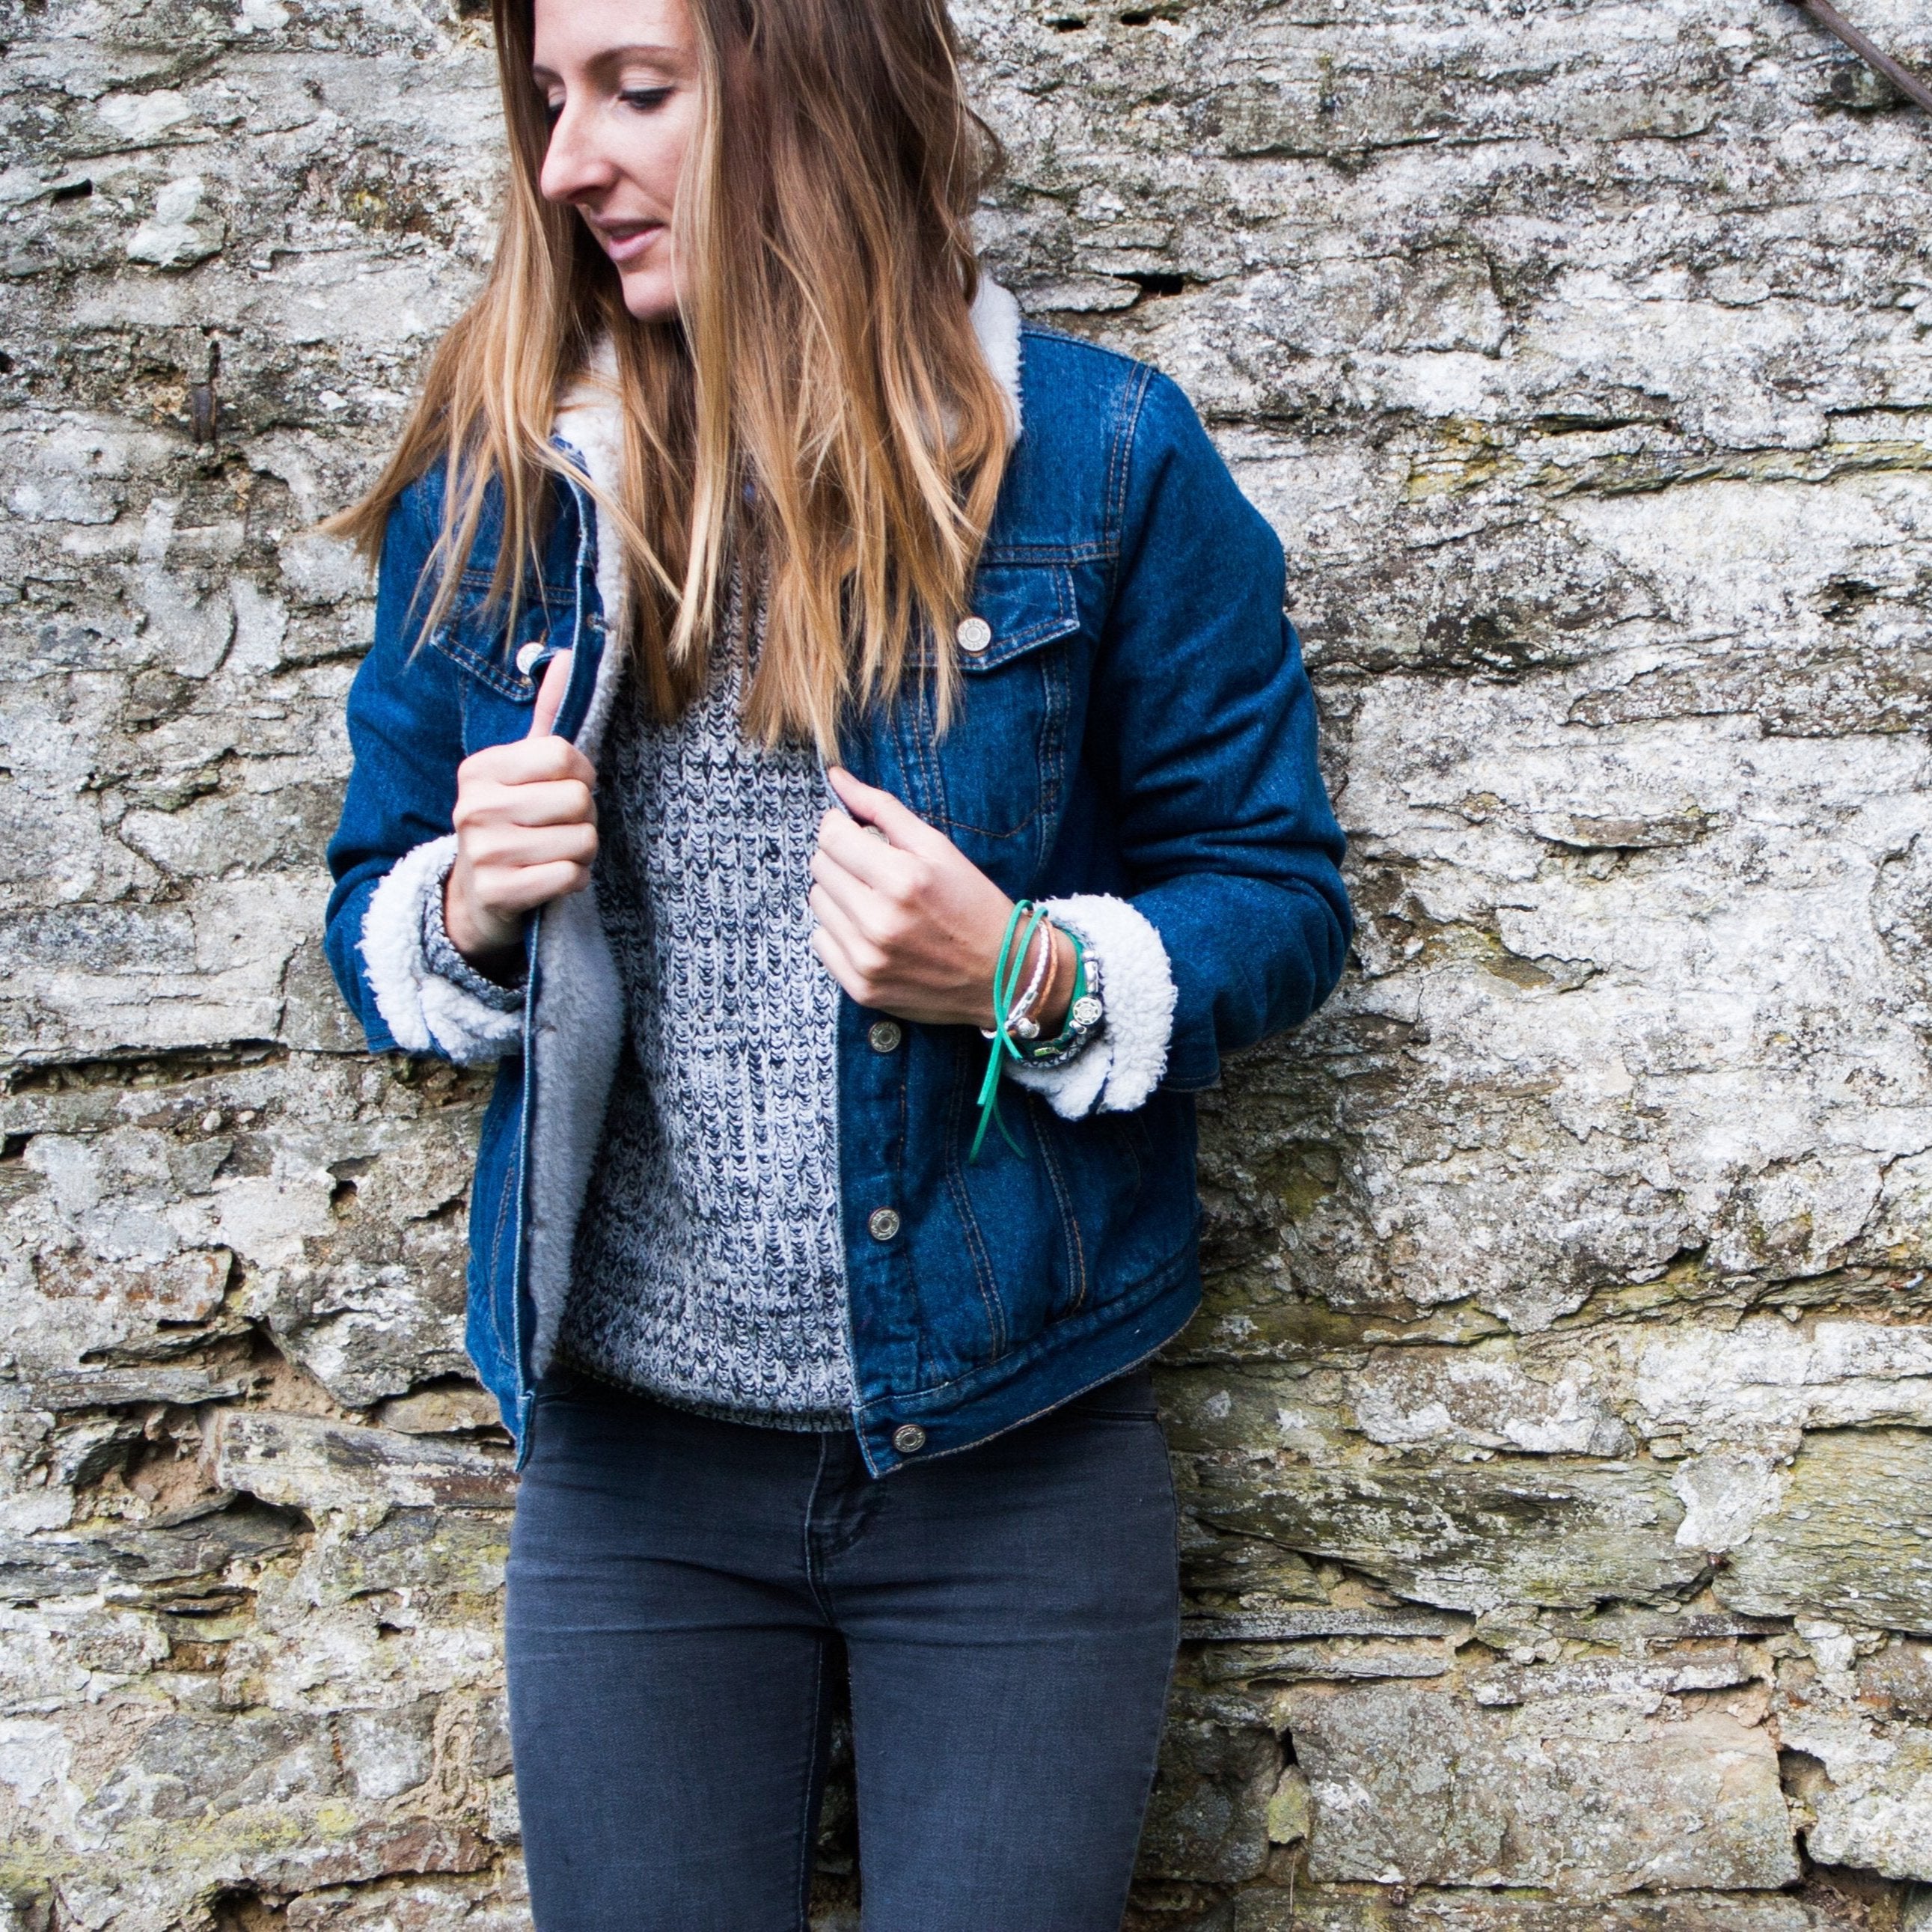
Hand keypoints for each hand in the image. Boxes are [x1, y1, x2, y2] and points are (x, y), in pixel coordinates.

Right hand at [445, 652, 597, 975]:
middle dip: (585, 818)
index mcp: (480, 768)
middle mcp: (474, 805)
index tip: (569, 787)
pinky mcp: (496, 892)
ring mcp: (482, 851)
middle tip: (561, 827)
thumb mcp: (519, 769)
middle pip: (579, 800)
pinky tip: (551, 878)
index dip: (582, 775)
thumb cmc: (509, 824)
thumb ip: (545, 717)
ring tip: (556, 852)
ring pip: (581, 840)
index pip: (564, 755)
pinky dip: (572, 880)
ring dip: (582, 852)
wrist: (473, 898)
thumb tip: (566, 654)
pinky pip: (569, 876)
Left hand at [809, 767, 1071, 1031]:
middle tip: (875, 869)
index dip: (840, 828)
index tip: (857, 832)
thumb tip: (836, 778)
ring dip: (839, 895)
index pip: (831, 837)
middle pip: (820, 868)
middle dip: (842, 860)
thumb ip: (882, 809)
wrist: (1004, 976)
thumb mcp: (938, 848)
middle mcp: (879, 922)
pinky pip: (820, 942)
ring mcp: (867, 960)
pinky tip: (871, 932)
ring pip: (817, 904)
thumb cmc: (974, 906)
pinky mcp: (861, 988)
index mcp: (902, 879)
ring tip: (876, 901)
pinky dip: (839, 931)